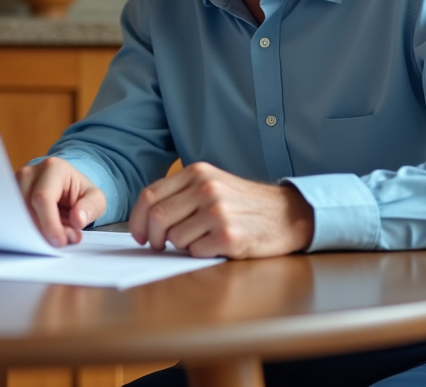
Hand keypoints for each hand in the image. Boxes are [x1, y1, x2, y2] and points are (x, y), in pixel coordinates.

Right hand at [16, 157, 106, 246]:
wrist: (66, 186)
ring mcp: (16, 184)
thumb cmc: (79, 192)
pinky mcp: (10, 196)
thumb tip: (78, 220)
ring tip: (57, 234)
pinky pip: (14, 218)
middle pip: (27, 208)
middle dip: (44, 230)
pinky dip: (29, 229)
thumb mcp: (96, 198)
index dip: (49, 223)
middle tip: (62, 241)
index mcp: (52, 167)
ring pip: (18, 215)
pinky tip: (43, 233)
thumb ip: (90, 208)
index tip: (59, 242)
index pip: (43, 197)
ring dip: (37, 231)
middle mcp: (29, 173)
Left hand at [129, 162, 313, 258]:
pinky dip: (201, 253)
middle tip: (160, 245)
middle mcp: (206, 189)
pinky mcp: (229, 236)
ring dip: (182, 245)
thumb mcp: (213, 185)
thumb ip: (181, 194)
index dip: (138, 219)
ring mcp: (218, 212)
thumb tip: (146, 217)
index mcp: (197, 173)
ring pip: (175, 238)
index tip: (139, 234)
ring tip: (202, 239)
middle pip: (157, 218)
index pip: (150, 195)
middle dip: (153, 238)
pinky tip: (217, 245)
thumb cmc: (245, 203)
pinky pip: (196, 251)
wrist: (288, 214)